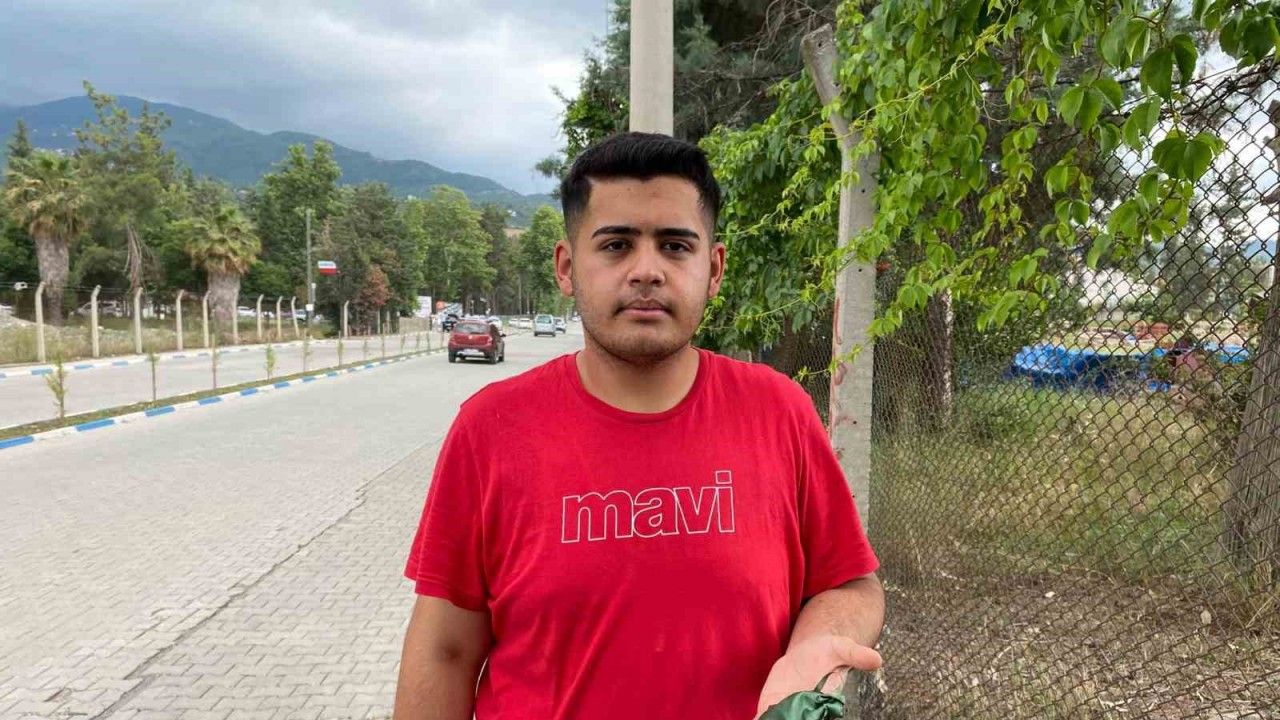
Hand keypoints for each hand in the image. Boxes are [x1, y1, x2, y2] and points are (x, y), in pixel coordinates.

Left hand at [755, 634, 881, 717]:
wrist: (805, 652)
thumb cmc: (827, 651)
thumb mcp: (842, 648)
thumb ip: (856, 654)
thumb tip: (877, 660)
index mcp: (826, 700)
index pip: (822, 713)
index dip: (814, 713)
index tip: (809, 709)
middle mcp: (808, 709)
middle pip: (801, 717)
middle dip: (794, 717)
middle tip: (787, 712)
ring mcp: (789, 708)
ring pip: (782, 719)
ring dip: (777, 719)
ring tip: (768, 716)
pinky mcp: (772, 704)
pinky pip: (765, 716)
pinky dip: (761, 719)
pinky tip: (757, 718)